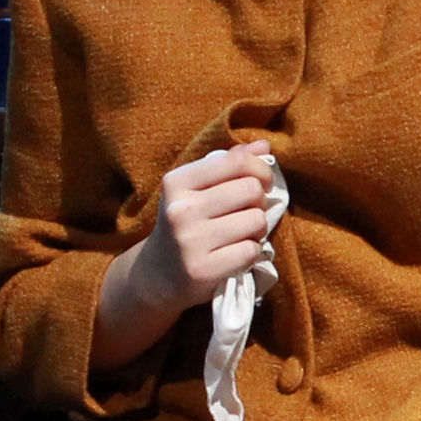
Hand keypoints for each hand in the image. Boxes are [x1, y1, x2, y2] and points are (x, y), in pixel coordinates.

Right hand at [94, 143, 275, 365]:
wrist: (156, 275)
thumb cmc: (185, 225)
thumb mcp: (196, 190)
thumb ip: (229, 165)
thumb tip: (263, 145)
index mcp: (177, 182)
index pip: (236, 161)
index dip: (261, 169)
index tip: (262, 182)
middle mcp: (180, 209)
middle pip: (251, 190)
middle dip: (259, 202)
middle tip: (247, 213)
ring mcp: (189, 241)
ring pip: (256, 221)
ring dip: (257, 230)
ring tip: (240, 235)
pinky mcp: (201, 270)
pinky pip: (251, 251)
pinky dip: (251, 254)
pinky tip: (234, 255)